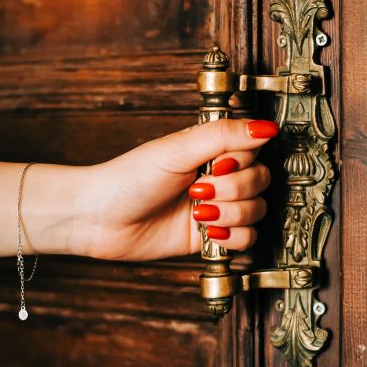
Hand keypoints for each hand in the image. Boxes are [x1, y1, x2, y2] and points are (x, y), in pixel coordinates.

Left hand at [67, 118, 278, 260]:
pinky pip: (247, 238)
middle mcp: (218, 176)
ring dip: (231, 214)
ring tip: (199, 213)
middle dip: (233, 190)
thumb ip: (223, 136)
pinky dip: (233, 237)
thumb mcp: (176, 150)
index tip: (214, 166)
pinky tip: (208, 232)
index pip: (255, 150)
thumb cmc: (129, 179)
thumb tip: (266, 127)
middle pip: (260, 181)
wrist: (100, 220)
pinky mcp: (211, 236)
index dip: (240, 162)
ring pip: (257, 211)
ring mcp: (217, 207)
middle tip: (198, 191)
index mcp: (211, 149)